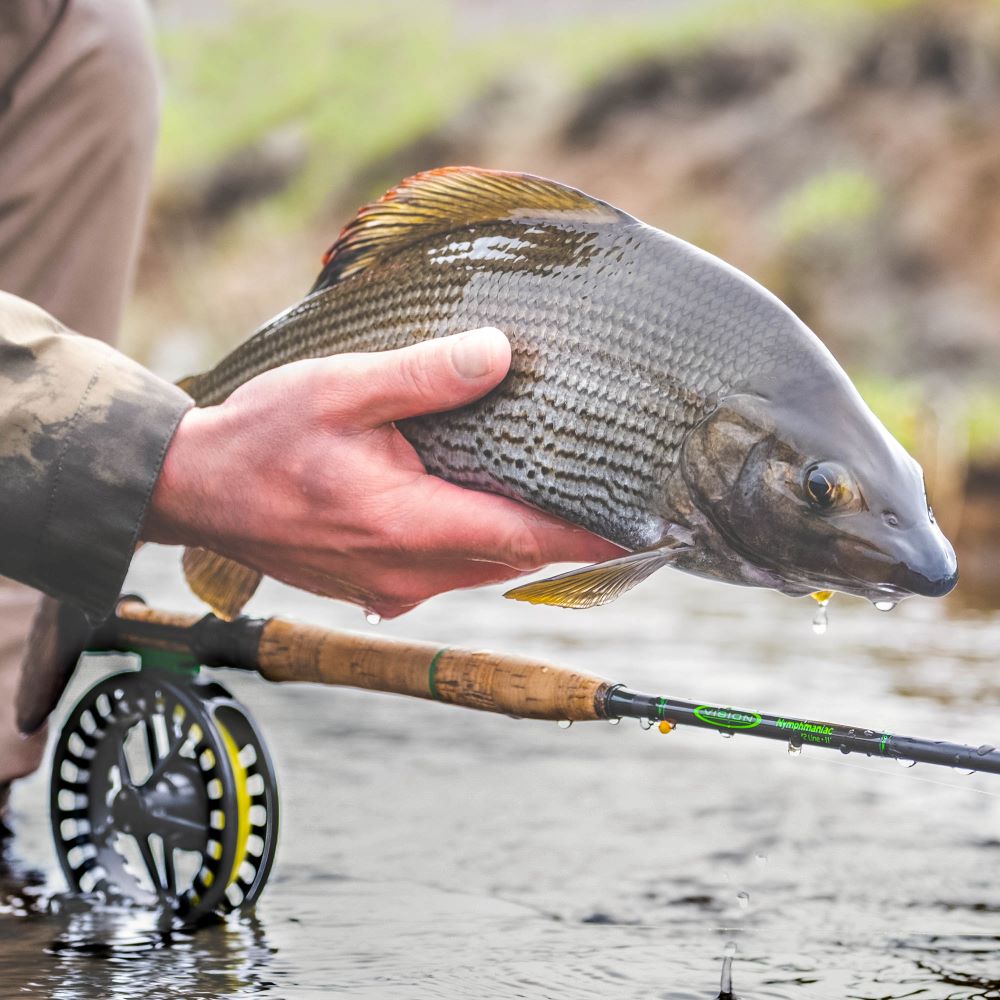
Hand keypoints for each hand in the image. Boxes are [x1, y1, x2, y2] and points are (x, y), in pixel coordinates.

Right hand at [143, 328, 622, 617]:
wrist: (197, 492)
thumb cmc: (262, 439)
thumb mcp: (341, 389)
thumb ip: (423, 376)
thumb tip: (499, 354)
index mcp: (410, 524)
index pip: (526, 537)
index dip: (590, 534)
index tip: (645, 528)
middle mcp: (409, 570)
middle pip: (513, 560)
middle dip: (567, 537)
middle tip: (617, 503)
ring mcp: (391, 586)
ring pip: (484, 571)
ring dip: (525, 543)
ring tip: (567, 504)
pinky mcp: (376, 587)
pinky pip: (449, 574)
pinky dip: (481, 550)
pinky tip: (488, 513)